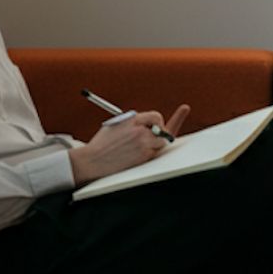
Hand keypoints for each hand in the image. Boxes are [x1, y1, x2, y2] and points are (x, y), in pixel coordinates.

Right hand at [71, 104, 190, 187]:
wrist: (92, 161)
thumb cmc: (102, 144)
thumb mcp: (116, 125)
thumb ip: (133, 122)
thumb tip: (148, 124)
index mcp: (132, 120)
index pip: (155, 116)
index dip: (159, 120)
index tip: (180, 112)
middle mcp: (139, 131)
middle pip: (162, 128)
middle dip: (160, 131)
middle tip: (151, 136)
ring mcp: (143, 144)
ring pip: (162, 142)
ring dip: (156, 143)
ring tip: (139, 146)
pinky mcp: (143, 157)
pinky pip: (155, 153)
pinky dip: (150, 153)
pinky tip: (135, 154)